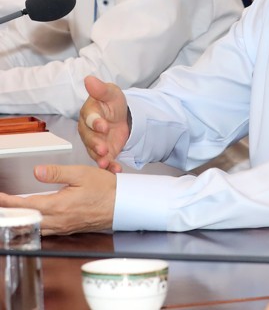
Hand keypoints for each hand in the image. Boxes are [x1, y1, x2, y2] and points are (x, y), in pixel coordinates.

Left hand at [0, 164, 115, 234]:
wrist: (122, 204)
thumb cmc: (105, 188)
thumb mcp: (81, 173)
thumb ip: (57, 173)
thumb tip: (37, 171)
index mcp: (58, 205)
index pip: (26, 204)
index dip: (9, 202)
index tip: (0, 197)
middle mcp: (58, 220)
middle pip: (26, 220)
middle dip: (11, 213)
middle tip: (3, 205)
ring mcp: (63, 227)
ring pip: (35, 227)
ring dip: (22, 221)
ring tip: (12, 213)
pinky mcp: (68, 229)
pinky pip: (45, 230)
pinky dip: (34, 225)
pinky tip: (33, 220)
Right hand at [78, 75, 129, 171]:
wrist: (122, 116)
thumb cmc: (112, 102)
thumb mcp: (111, 93)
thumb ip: (100, 89)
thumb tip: (89, 79)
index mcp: (89, 114)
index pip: (90, 118)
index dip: (95, 122)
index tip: (102, 125)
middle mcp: (88, 130)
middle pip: (89, 138)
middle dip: (96, 144)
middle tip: (103, 149)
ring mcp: (95, 142)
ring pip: (94, 151)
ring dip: (100, 158)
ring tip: (106, 163)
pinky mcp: (103, 152)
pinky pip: (105, 160)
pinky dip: (110, 166)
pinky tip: (115, 169)